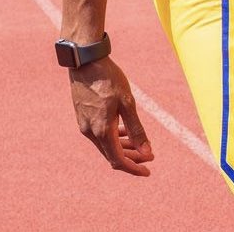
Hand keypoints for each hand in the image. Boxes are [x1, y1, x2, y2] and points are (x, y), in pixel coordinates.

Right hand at [69, 57, 153, 175]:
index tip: (148, 171)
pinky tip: (124, 131)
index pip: (118, 160)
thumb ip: (136, 130)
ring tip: (140, 144)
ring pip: (106, 145)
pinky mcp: (83, 117)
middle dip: (132, 158)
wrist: (86, 62)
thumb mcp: (128, 103)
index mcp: (102, 131)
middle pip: (112, 154)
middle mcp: (91, 132)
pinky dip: (114, 137)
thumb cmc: (109, 79)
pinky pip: (100, 134)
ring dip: (123, 147)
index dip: (134, 168)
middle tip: (149, 156)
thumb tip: (147, 152)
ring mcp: (85, 125)